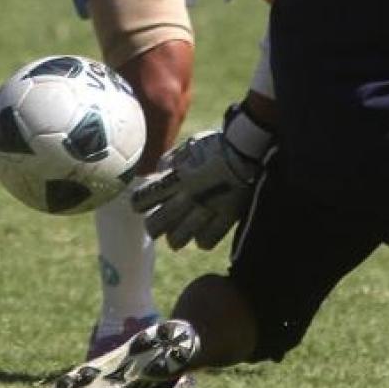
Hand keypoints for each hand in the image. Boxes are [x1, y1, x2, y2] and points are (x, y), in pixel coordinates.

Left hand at [132, 105, 275, 249]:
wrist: (248, 149)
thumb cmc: (216, 145)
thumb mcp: (187, 147)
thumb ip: (168, 163)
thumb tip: (154, 177)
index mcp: (175, 178)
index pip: (142, 201)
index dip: (140, 203)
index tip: (144, 203)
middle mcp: (187, 198)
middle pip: (155, 226)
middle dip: (154, 225)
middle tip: (160, 221)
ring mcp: (206, 211)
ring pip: (176, 240)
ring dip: (175, 235)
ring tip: (180, 230)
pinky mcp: (225, 220)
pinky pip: (204, 242)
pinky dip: (201, 238)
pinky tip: (202, 229)